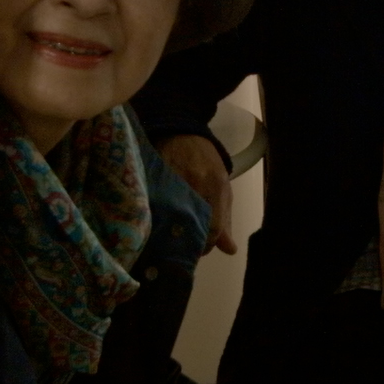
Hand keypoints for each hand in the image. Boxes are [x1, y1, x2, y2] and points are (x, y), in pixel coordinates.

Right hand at [157, 134, 236, 254]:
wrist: (184, 134)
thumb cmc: (206, 164)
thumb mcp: (221, 188)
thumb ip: (224, 220)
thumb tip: (229, 250)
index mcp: (216, 186)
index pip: (213, 227)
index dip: (205, 245)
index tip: (198, 250)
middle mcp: (196, 182)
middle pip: (190, 224)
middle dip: (186, 241)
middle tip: (181, 247)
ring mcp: (173, 178)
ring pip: (170, 216)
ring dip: (168, 230)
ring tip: (167, 236)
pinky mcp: (154, 175)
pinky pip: (153, 203)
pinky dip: (153, 216)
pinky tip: (154, 221)